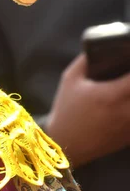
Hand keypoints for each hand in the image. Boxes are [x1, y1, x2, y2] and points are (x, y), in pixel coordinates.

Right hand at [45, 53, 129, 167]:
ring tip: (127, 89)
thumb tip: (97, 48)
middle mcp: (125, 111)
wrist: (65, 142)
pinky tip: (125, 103)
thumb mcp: (70, 79)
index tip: (129, 57)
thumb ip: (85, 61)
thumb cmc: (67, 109)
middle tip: (128, 75)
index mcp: (111, 95)